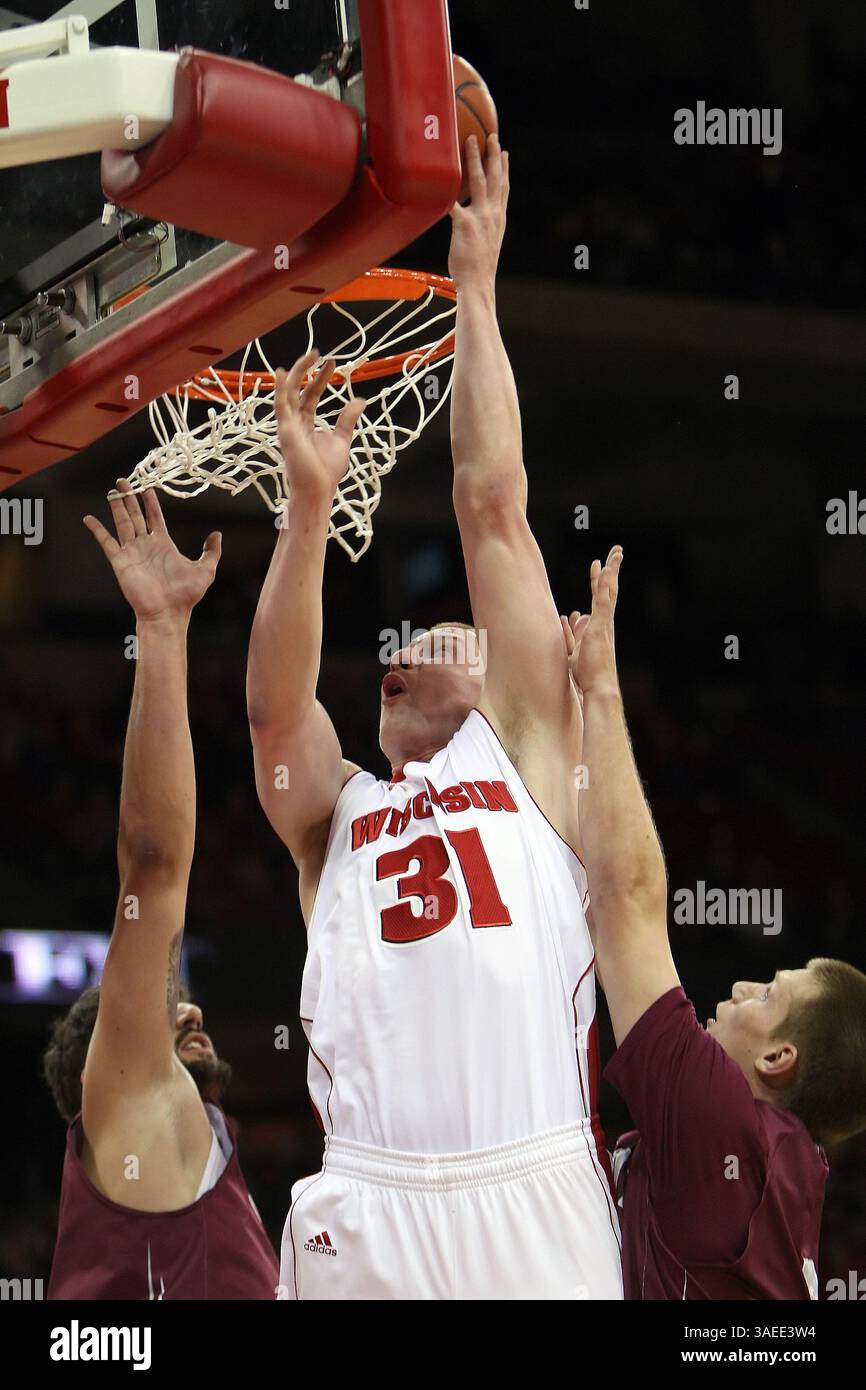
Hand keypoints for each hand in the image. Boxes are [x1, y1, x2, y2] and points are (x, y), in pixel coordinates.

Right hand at [84, 480, 220, 621]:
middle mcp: (146, 545)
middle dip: (130, 498)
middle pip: (135, 516)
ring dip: (117, 507)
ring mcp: (132, 552)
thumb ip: (211, 552)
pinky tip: (89, 518)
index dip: (151, 502)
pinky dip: (97, 530)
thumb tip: (217, 534)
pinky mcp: (120, 561)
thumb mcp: (205, 570)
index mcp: (163, 544)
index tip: (148, 487)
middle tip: (123, 482)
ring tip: (112, 491)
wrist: (167, 613)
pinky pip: (106, 542)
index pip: (155, 517)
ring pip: (122, 523)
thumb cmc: (185, 595)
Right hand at [274, 350, 365, 501]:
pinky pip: (281, 405)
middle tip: (318, 353)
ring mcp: (288, 425)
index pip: (310, 395)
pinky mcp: (286, 431)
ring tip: (309, 356)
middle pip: (298, 389)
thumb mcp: (342, 439)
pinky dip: (280, 389)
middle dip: (307, 370)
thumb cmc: (326, 471)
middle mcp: (294, 422)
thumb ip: (347, 419)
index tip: (332, 363)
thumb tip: (359, 400)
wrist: (318, 489)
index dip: (320, 378)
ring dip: (297, 373)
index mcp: (306, 424)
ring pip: (288, 392)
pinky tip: (284, 372)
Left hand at [448, 133, 508, 287]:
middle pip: (495, 179)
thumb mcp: (485, 245)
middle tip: (491, 135)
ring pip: (479, 181)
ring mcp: (480, 218)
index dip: (504, 169)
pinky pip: (453, 203)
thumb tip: (471, 223)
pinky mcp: (465, 225)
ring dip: (475, 159)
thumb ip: (481, 229)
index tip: (504, 152)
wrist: (478, 284)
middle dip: (493, 155)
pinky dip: (447, 190)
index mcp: (499, 219)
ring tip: (471, 141)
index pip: (504, 189)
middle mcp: (492, 215)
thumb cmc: (479, 270)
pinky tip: (440, 175)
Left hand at [561, 546, 623, 697]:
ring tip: (616, 553)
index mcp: (598, 626)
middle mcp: (604, 622)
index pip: (598, 599)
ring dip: (612, 571)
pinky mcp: (601, 627)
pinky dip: (605, 584)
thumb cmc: (587, 674)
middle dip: (611, 570)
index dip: (598, 581)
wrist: (598, 687)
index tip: (598, 566)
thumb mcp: (573, 649)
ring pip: (609, 591)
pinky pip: (603, 601)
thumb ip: (572, 633)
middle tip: (616, 552)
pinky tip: (606, 570)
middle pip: (608, 590)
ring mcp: (604, 623)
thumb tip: (571, 618)